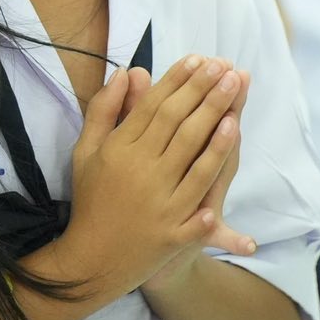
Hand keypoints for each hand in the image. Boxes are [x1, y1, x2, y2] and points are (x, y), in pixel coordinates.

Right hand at [54, 55, 241, 299]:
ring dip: (216, 121)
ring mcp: (158, 201)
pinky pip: (198, 199)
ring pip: (193, 154)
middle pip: (177, 122)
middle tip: (223, 66)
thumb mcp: (86, 152)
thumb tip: (125, 72)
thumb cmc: (92, 200)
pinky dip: (213, 173)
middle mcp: (139, 171)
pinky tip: (230, 148)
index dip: (176, 80)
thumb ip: (104, 110)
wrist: (91, 260)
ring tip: (233, 93)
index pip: (153, 106)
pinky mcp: (172, 230)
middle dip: (202, 91)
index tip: (197, 59)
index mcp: (118, 150)